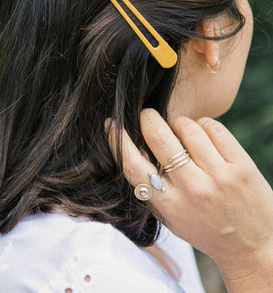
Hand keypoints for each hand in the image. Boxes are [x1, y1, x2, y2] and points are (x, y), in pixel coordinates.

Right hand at [107, 109, 272, 291]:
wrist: (251, 249)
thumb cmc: (204, 229)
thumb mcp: (170, 217)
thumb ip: (151, 188)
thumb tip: (130, 146)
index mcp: (169, 205)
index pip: (134, 165)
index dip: (117, 140)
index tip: (111, 124)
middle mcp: (193, 189)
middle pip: (158, 137)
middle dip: (147, 117)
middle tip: (147, 115)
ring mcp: (219, 176)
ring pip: (187, 126)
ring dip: (177, 122)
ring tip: (179, 129)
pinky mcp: (241, 166)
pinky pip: (213, 127)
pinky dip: (202, 124)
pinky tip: (202, 134)